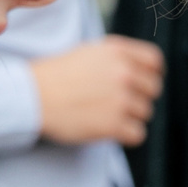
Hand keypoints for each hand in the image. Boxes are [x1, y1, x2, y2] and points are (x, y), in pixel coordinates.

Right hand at [32, 37, 163, 146]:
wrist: (32, 96)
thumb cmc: (58, 75)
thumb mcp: (90, 52)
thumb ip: (119, 58)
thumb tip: (145, 71)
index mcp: (117, 51)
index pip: (155, 62)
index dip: (151, 74)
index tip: (141, 84)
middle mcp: (123, 72)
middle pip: (153, 89)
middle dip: (139, 96)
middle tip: (118, 102)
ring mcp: (120, 99)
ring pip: (146, 112)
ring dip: (131, 116)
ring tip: (106, 114)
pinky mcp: (113, 124)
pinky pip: (138, 134)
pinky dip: (126, 134)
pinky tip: (109, 129)